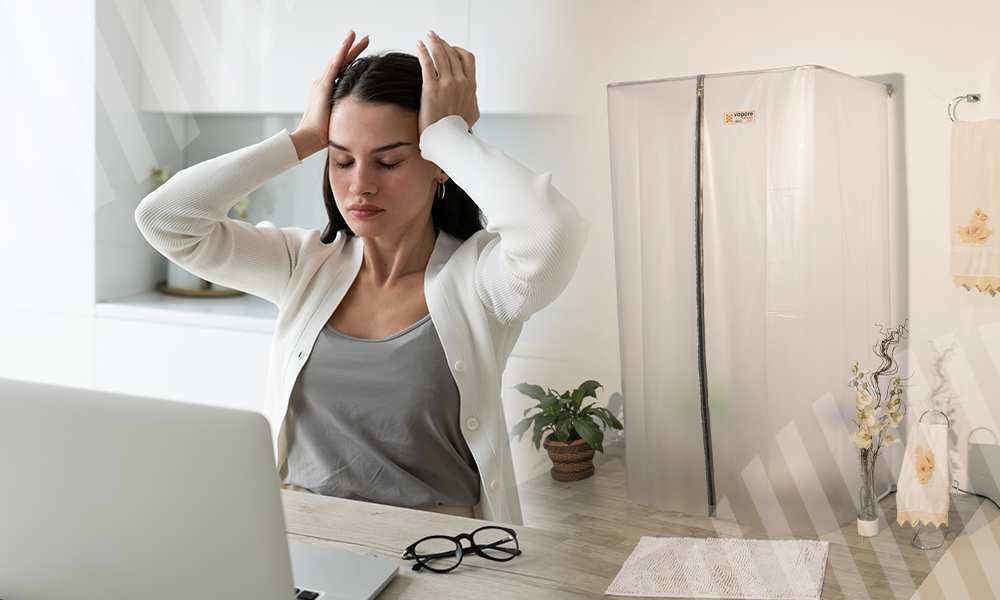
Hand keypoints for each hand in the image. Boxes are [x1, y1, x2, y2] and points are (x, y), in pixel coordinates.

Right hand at [290, 30, 368, 159]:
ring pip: (337, 60)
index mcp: (326, 91)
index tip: (362, 50)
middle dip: (352, 49)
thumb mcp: (339, 119)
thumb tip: (361, 116)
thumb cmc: (325, 135)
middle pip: (340, 62)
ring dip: (348, 46)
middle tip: (365, 37)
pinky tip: (348, 42)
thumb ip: (346, 113)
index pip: (341, 71)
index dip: (351, 60)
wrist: (309, 139)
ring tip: (357, 34)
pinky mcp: (323, 87)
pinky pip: (334, 65)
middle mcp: (322, 84)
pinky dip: (341, 52)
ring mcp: (321, 84)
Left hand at [415, 31, 478, 134]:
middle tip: (434, 37)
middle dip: (443, 42)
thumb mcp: (473, 113)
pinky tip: (418, 46)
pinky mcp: (431, 89)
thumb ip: (472, 99)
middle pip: (452, 53)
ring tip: (427, 37)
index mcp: (471, 85)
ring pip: (440, 55)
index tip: (449, 48)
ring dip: (433, 42)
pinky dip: (423, 52)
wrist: (448, 140)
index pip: (467, 58)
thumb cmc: (458, 129)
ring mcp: (447, 84)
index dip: (457, 50)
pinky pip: (427, 64)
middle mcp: (461, 82)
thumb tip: (471, 96)